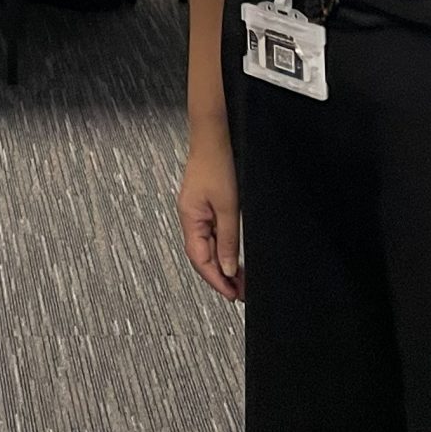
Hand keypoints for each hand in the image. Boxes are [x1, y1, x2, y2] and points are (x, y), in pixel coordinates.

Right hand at [177, 130, 243, 302]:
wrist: (215, 136)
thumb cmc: (217, 163)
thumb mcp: (228, 206)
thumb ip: (227, 240)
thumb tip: (226, 269)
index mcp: (190, 218)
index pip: (200, 260)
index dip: (216, 281)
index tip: (233, 295)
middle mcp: (189, 217)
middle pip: (202, 256)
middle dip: (220, 277)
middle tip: (241, 292)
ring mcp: (196, 211)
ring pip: (207, 247)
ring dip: (222, 265)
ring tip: (240, 279)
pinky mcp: (204, 204)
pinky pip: (211, 234)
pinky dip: (222, 249)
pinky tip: (233, 256)